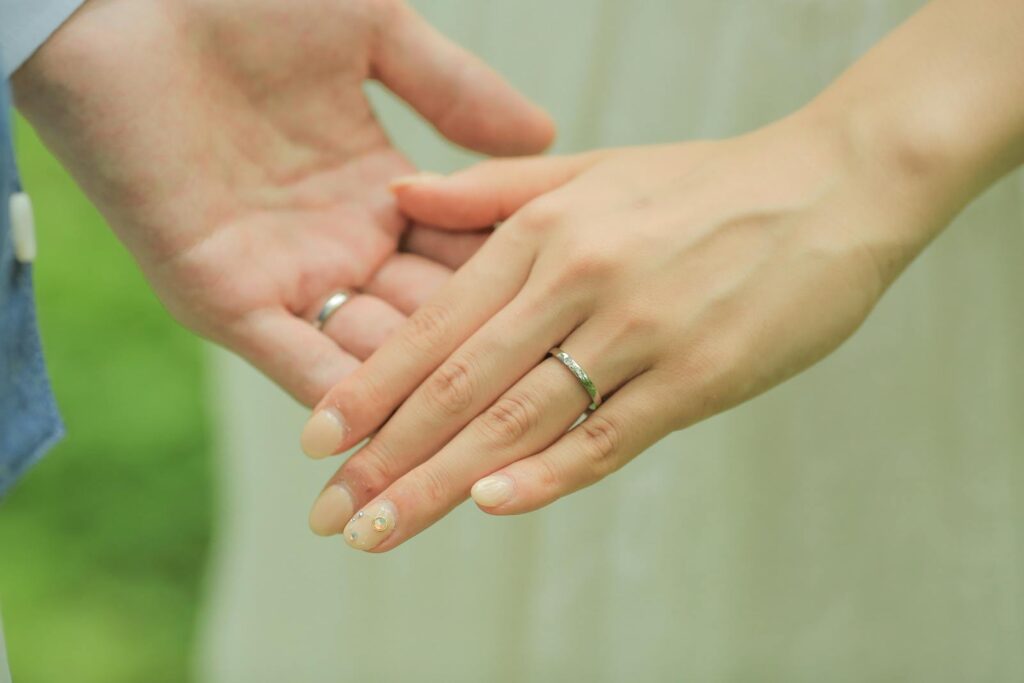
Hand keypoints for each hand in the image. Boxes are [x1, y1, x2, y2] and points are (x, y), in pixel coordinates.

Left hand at [12, 0, 553, 404]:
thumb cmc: (245, 0)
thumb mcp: (375, 33)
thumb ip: (455, 90)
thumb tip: (546, 132)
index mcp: (380, 191)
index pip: (467, 263)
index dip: (517, 302)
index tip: (580, 338)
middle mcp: (342, 245)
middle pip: (429, 326)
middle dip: (479, 375)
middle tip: (550, 417)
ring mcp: (287, 276)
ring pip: (370, 359)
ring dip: (417, 407)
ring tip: (484, 450)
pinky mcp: (226, 297)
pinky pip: (295, 359)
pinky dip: (342, 398)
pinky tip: (395, 435)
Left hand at [301, 108, 954, 549]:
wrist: (830, 187)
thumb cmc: (702, 185)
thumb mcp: (590, 170)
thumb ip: (489, 190)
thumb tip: (398, 195)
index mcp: (546, 231)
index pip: (435, 325)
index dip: (370, 388)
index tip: (316, 442)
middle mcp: (581, 281)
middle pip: (461, 386)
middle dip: (386, 458)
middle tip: (328, 513)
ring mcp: (640, 332)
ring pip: (520, 420)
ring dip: (442, 483)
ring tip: (382, 530)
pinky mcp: (699, 377)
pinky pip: (608, 436)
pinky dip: (547, 473)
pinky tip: (492, 504)